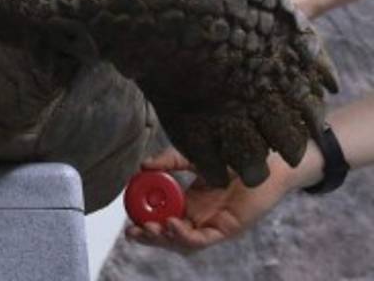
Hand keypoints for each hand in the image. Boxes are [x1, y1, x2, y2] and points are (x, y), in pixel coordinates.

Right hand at [124, 147, 293, 252]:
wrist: (266, 159)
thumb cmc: (233, 156)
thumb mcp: (193, 155)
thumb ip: (169, 160)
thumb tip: (143, 165)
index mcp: (189, 202)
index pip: (161, 217)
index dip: (144, 219)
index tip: (129, 215)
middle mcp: (199, 216)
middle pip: (169, 235)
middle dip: (148, 237)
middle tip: (132, 231)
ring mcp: (213, 224)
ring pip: (183, 242)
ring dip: (164, 240)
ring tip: (149, 229)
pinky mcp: (228, 229)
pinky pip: (202, 240)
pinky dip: (185, 236)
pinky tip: (172, 224)